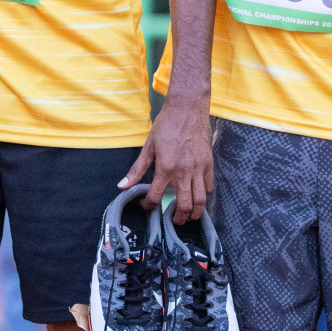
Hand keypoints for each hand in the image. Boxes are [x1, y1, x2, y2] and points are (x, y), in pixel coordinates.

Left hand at [118, 96, 212, 222]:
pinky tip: (197, 196)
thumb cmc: (166, 125)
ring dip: (194, 212)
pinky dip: (204, 196)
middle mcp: (184, 172)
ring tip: (188, 216)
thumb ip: (137, 169)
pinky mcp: (209, 164)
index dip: (149, 205)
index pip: (156, 196)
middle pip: (184, 205)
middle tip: (173, 221)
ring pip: (200, 200)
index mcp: (166, 168)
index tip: (147, 206)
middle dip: (178, 218)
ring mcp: (198, 169)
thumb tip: (122, 186)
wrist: (187, 109)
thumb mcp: (148, 146)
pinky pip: (209, 187)